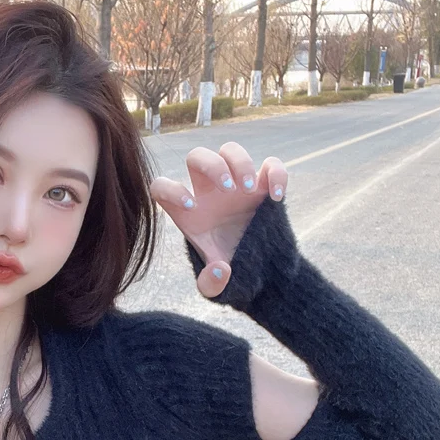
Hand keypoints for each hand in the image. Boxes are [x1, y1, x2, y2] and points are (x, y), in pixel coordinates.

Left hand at [149, 142, 287, 298]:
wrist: (266, 276)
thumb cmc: (234, 276)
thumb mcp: (220, 289)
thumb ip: (211, 285)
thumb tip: (219, 271)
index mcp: (189, 213)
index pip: (162, 187)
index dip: (170, 189)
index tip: (191, 206)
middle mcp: (210, 194)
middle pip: (197, 156)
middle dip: (212, 165)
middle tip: (228, 189)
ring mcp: (238, 186)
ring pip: (230, 150)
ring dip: (240, 162)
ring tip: (248, 189)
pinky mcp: (266, 186)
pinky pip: (271, 164)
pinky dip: (276, 173)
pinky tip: (276, 196)